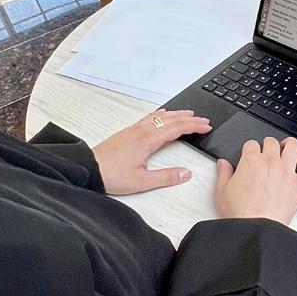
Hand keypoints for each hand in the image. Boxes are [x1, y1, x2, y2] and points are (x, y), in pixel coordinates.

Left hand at [92, 109, 211, 194]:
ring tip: (188, 114)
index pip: (177, 128)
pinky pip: (149, 117)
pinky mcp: (128, 132)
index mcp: (148, 140)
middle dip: (189, 119)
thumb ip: (166, 177)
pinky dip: (161, 114)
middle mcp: (142, 131)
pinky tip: (161, 114)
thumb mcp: (142, 181)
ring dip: (176, 114)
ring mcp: (134, 129)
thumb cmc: (111, 175)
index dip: (194, 126)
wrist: (90, 168)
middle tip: (204, 120)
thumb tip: (186, 173)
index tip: (206, 126)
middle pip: (171, 119)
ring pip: (160, 116)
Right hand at [215, 137, 296, 224]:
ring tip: (286, 149)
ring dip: (288, 145)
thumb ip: (223, 173)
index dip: (250, 149)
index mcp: (251, 161)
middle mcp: (270, 162)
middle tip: (266, 153)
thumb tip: (223, 164)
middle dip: (267, 145)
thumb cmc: (240, 214)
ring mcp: (287, 172)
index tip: (250, 156)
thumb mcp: (222, 191)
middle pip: (271, 142)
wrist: (256, 230)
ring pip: (293, 146)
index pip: (251, 144)